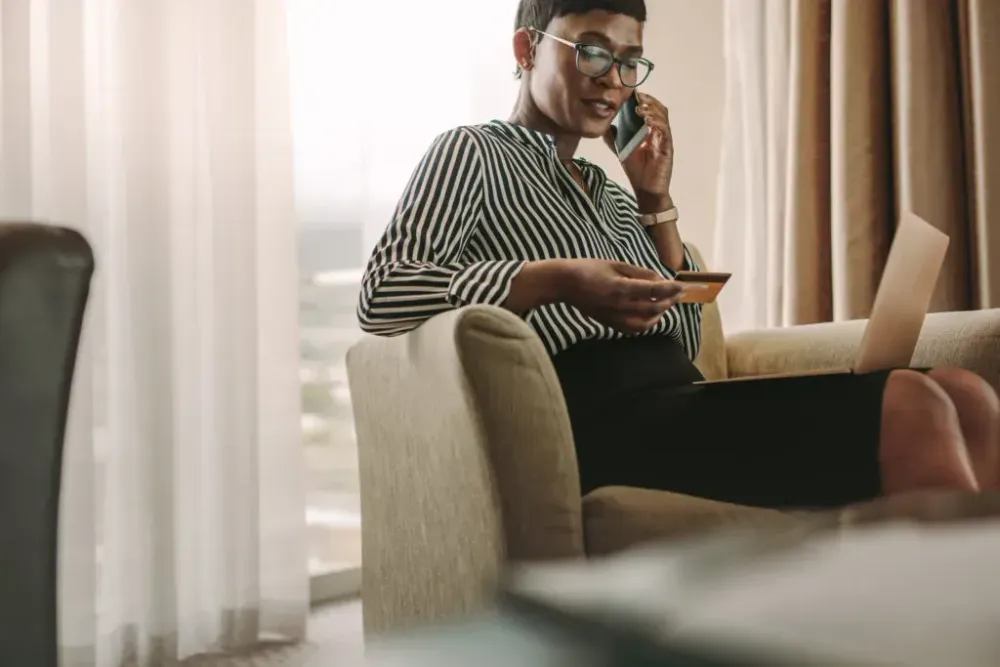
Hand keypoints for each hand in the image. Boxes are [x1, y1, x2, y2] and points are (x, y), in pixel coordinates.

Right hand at [560, 259, 684, 334]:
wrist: (565, 284)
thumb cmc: (589, 269)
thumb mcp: (616, 264)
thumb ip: (639, 273)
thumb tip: (659, 279)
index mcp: (621, 288)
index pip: (654, 291)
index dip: (671, 289)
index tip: (682, 286)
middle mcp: (620, 305)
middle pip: (653, 308)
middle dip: (669, 301)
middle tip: (678, 294)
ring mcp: (614, 317)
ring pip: (646, 322)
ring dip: (659, 314)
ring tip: (665, 305)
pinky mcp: (609, 323)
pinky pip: (633, 329)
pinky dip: (646, 324)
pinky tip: (650, 316)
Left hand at [604, 92, 673, 211]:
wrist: (645, 190)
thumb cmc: (637, 172)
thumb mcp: (621, 150)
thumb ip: (614, 138)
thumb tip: (604, 125)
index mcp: (650, 132)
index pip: (650, 110)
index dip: (643, 100)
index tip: (632, 92)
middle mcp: (659, 133)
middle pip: (659, 109)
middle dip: (649, 100)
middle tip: (637, 96)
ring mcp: (664, 140)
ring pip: (663, 117)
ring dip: (652, 110)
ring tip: (639, 108)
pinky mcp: (667, 148)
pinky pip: (665, 131)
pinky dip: (656, 123)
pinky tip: (646, 121)